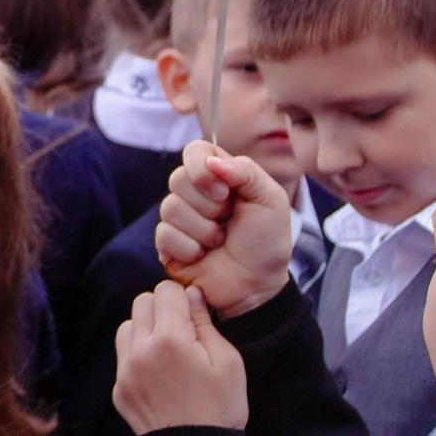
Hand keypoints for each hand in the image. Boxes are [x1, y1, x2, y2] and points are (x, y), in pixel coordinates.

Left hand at [113, 279, 249, 434]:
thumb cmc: (219, 408)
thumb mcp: (227, 361)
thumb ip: (205, 323)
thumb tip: (191, 295)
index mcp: (170, 340)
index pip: (165, 290)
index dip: (183, 298)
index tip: (194, 314)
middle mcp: (140, 351)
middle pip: (142, 303)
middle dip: (163, 309)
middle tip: (183, 331)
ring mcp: (125, 372)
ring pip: (127, 326)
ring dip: (146, 329)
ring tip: (169, 351)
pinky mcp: (119, 389)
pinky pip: (123, 356)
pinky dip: (138, 355)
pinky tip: (160, 373)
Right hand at [154, 144, 291, 317]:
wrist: (257, 285)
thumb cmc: (266, 242)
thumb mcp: (271, 200)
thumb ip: (246, 171)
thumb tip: (211, 161)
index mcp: (220, 175)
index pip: (194, 150)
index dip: (201, 167)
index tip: (225, 191)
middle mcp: (196, 193)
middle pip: (178, 179)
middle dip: (207, 205)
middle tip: (227, 220)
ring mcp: (180, 219)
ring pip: (169, 208)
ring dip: (202, 230)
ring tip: (219, 240)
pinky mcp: (168, 244)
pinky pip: (164, 235)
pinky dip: (189, 248)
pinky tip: (203, 255)